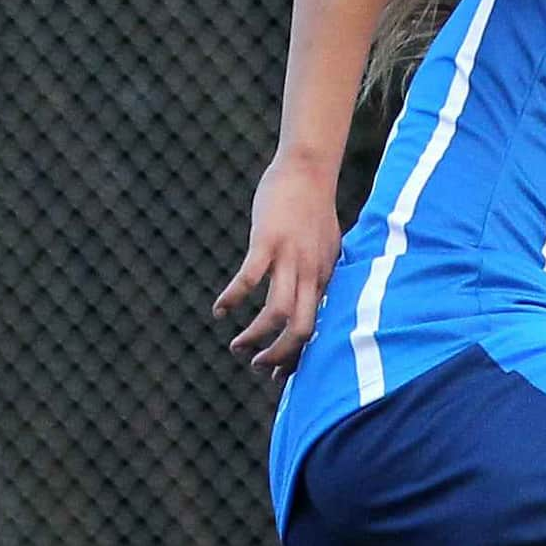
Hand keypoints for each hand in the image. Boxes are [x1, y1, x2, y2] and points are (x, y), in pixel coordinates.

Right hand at [216, 156, 343, 378]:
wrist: (309, 169)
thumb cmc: (313, 208)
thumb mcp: (325, 247)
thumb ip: (317, 273)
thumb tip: (310, 294)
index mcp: (322, 279)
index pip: (316, 329)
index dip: (298, 357)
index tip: (278, 376)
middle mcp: (310, 274)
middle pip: (303, 329)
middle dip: (280, 356)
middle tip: (257, 366)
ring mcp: (290, 258)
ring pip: (279, 312)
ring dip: (256, 336)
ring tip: (236, 346)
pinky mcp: (268, 241)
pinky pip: (250, 278)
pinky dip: (233, 298)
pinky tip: (220, 310)